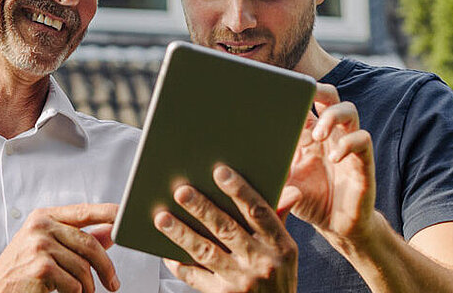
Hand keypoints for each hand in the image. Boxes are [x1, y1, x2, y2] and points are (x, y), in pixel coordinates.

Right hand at [0, 203, 120, 292]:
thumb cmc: (20, 270)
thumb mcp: (48, 248)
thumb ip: (78, 239)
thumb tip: (110, 233)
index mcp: (43, 217)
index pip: (84, 211)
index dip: (108, 213)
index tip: (126, 218)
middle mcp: (40, 226)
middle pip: (90, 243)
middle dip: (106, 267)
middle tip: (113, 283)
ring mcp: (39, 245)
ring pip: (84, 267)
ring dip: (87, 287)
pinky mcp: (41, 267)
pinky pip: (74, 283)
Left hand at [151, 164, 297, 292]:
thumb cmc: (277, 275)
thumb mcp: (286, 250)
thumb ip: (278, 219)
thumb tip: (289, 190)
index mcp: (281, 245)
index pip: (259, 212)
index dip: (240, 190)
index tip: (220, 171)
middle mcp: (261, 262)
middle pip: (227, 229)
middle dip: (202, 208)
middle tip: (181, 190)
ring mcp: (241, 281)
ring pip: (206, 252)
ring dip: (182, 234)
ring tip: (162, 218)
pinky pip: (195, 277)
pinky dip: (179, 264)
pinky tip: (166, 251)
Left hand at [278, 84, 377, 239]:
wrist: (336, 226)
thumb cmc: (307, 200)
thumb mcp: (282, 183)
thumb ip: (267, 168)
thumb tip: (240, 154)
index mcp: (307, 133)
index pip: (304, 100)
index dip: (293, 92)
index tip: (275, 91)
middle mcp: (329, 133)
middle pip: (329, 95)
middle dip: (317, 90)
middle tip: (304, 96)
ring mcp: (348, 145)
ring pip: (348, 111)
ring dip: (332, 116)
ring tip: (317, 135)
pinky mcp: (363, 161)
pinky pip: (362, 139)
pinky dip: (348, 143)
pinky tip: (334, 158)